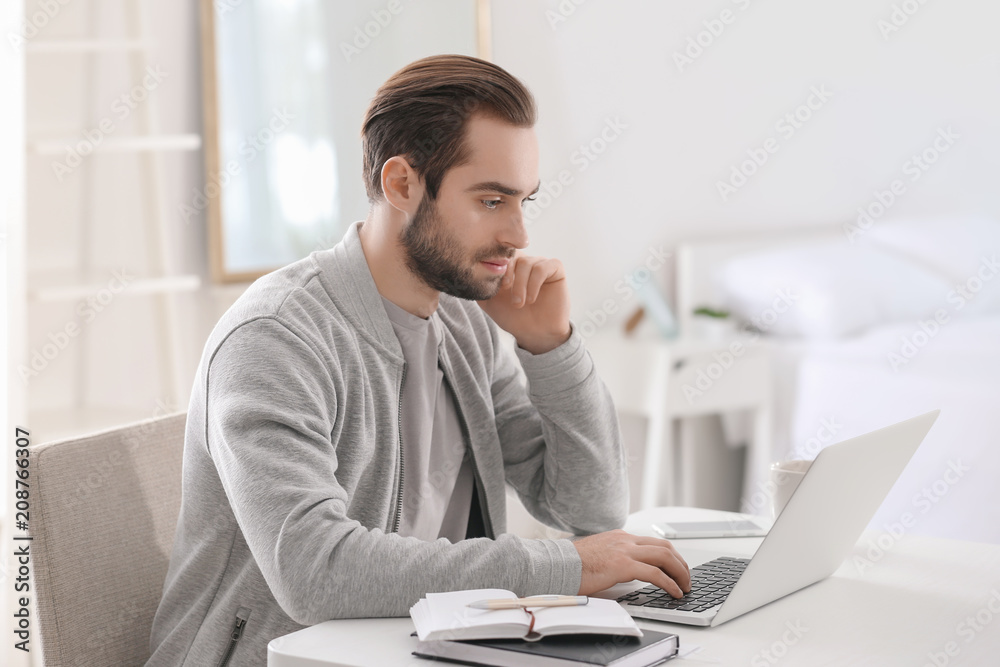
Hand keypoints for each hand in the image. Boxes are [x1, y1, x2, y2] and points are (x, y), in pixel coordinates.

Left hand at [477, 253, 570, 354]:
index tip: (496, 287)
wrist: (535, 333)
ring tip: (519, 303)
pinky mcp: (555, 269)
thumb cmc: (513, 317)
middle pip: (512, 256)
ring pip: (526, 263)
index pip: (499, 254)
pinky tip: (531, 299)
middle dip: (507, 275)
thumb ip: (479, 285)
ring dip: (520, 284)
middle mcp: (525, 262)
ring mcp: (540, 263)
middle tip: (505, 292)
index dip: (495, 268)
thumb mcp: (489, 301)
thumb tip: (470, 272)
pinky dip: (533, 284)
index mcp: (509, 266)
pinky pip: (542, 268)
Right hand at [572, 529, 690, 597]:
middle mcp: (625, 540)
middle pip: (665, 547)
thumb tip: (627, 570)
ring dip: (680, 573)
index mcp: (620, 537)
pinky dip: (669, 583)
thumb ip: (614, 557)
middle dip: (681, 563)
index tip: (676, 568)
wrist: (557, 564)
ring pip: (665, 557)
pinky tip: (674, 592)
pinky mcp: (623, 565)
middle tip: (686, 578)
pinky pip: (655, 574)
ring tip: (684, 587)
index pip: (654, 542)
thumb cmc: (573, 564)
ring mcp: (625, 551)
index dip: (670, 556)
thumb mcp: (598, 554)